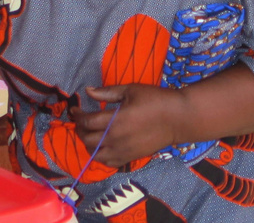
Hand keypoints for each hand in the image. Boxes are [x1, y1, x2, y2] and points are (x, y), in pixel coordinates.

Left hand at [69, 84, 184, 167]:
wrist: (178, 119)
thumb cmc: (155, 100)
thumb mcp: (130, 90)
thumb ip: (107, 92)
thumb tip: (87, 91)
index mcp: (114, 121)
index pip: (87, 122)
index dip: (77, 116)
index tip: (74, 110)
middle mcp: (116, 139)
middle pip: (87, 139)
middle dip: (80, 130)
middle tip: (81, 121)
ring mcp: (123, 151)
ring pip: (95, 155)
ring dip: (88, 144)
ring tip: (90, 134)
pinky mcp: (131, 157)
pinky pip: (109, 163)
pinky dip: (100, 156)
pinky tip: (102, 146)